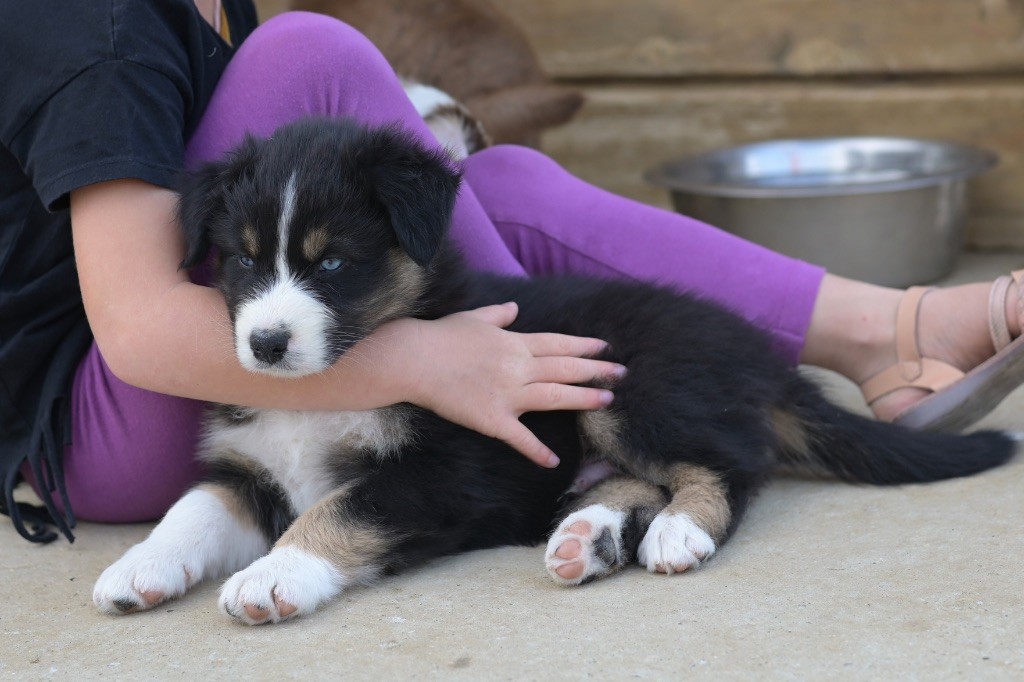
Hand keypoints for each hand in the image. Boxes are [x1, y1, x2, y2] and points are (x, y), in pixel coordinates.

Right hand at [401, 302, 622, 466]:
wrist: (413, 359)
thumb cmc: (441, 336)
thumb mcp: (474, 317)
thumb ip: (498, 315)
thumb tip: (514, 307)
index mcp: (514, 342)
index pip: (558, 344)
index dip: (584, 346)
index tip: (605, 348)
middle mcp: (517, 366)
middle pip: (565, 368)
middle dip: (596, 371)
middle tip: (621, 373)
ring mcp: (507, 393)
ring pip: (554, 397)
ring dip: (583, 399)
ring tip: (607, 401)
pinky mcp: (492, 418)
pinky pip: (519, 437)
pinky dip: (537, 451)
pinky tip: (553, 462)